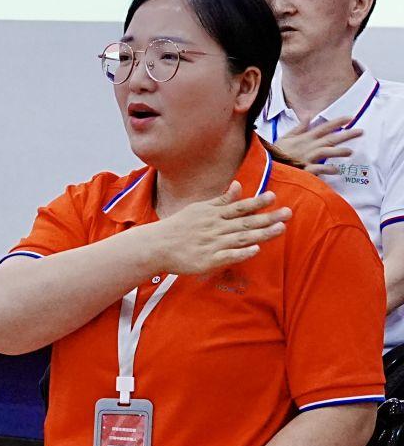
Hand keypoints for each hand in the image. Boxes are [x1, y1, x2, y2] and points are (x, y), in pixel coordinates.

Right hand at [141, 182, 288, 276]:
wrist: (156, 246)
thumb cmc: (179, 227)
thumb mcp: (199, 208)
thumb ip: (221, 200)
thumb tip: (238, 184)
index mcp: (214, 215)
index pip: (239, 207)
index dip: (257, 202)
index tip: (273, 196)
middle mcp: (215, 228)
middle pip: (246, 222)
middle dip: (268, 218)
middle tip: (288, 213)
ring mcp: (212, 244)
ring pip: (241, 238)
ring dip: (262, 233)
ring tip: (280, 229)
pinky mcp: (208, 260)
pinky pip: (228, 256)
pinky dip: (242, 253)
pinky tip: (256, 250)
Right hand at [274, 115, 360, 175]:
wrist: (266, 166)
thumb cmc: (275, 152)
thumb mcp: (285, 137)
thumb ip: (299, 127)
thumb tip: (308, 115)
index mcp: (305, 138)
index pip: (324, 127)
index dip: (337, 122)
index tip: (350, 118)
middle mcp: (309, 146)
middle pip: (330, 138)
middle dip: (346, 134)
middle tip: (361, 131)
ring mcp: (307, 158)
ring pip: (326, 152)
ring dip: (338, 151)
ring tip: (350, 152)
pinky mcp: (304, 169)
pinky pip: (318, 169)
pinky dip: (327, 169)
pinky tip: (336, 170)